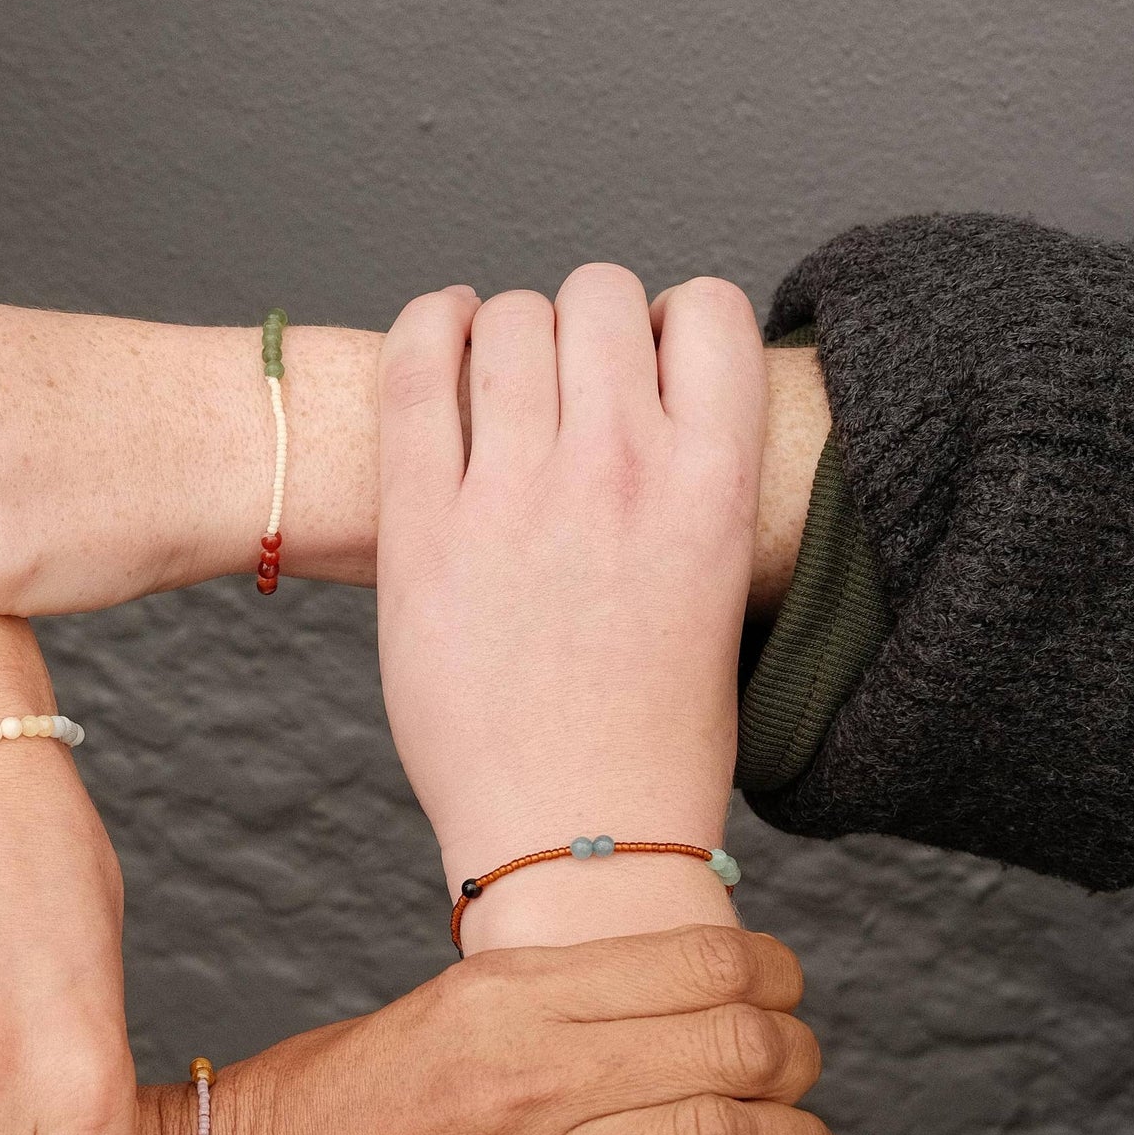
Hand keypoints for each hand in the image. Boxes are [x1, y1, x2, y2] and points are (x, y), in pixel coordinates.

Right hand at [132, 926, 845, 1134]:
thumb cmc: (334, 1104)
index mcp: (503, 996)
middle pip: (735, 1051)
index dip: (775, 976)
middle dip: (799, 1060)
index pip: (699, 966)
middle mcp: (526, 1081)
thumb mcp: (443, 1008)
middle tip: (804, 1075)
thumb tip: (687, 1001)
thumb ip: (558, 1003)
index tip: (787, 991)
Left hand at [378, 267, 763, 946]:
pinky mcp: (424, 526)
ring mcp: (516, 493)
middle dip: (582, 323)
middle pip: (598, 295)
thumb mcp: (719, 591)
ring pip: (508, 317)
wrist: (579, 839)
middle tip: (563, 382)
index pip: (709, 309)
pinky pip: (414, 367)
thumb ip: (690, 488)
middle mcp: (621, 470)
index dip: (671, 323)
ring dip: (504, 332)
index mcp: (715, 485)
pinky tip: (438, 339)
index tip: (647, 366)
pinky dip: (427, 329)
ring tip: (496, 376)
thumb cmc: (654, 737)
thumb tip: (659, 413)